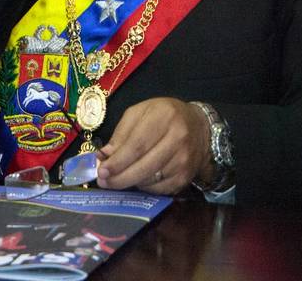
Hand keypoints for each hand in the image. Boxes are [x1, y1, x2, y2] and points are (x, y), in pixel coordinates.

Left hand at [95, 97, 210, 194]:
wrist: (199, 126)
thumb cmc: (164, 116)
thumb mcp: (141, 113)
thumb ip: (121, 133)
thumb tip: (104, 156)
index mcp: (164, 117)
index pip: (137, 145)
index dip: (118, 161)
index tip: (102, 171)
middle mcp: (178, 138)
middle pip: (144, 166)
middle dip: (120, 178)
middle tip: (104, 182)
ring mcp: (184, 160)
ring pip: (150, 180)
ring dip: (130, 183)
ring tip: (117, 180)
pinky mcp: (186, 176)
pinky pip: (159, 189)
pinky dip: (145, 188)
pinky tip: (138, 180)